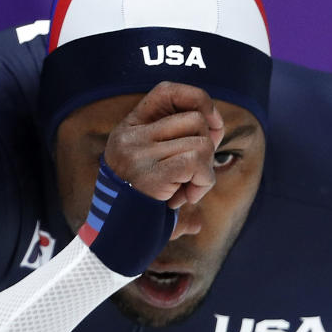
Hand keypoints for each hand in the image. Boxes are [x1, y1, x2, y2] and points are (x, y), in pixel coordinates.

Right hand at [104, 81, 224, 208]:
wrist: (114, 241)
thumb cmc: (142, 203)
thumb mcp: (154, 164)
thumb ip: (179, 141)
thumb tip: (218, 127)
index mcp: (130, 128)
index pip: (167, 91)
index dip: (198, 99)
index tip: (213, 122)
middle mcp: (130, 136)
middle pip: (196, 120)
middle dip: (207, 147)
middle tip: (193, 174)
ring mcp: (137, 154)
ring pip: (202, 143)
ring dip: (205, 172)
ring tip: (185, 190)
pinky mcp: (149, 174)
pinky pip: (197, 163)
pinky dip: (203, 183)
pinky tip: (187, 198)